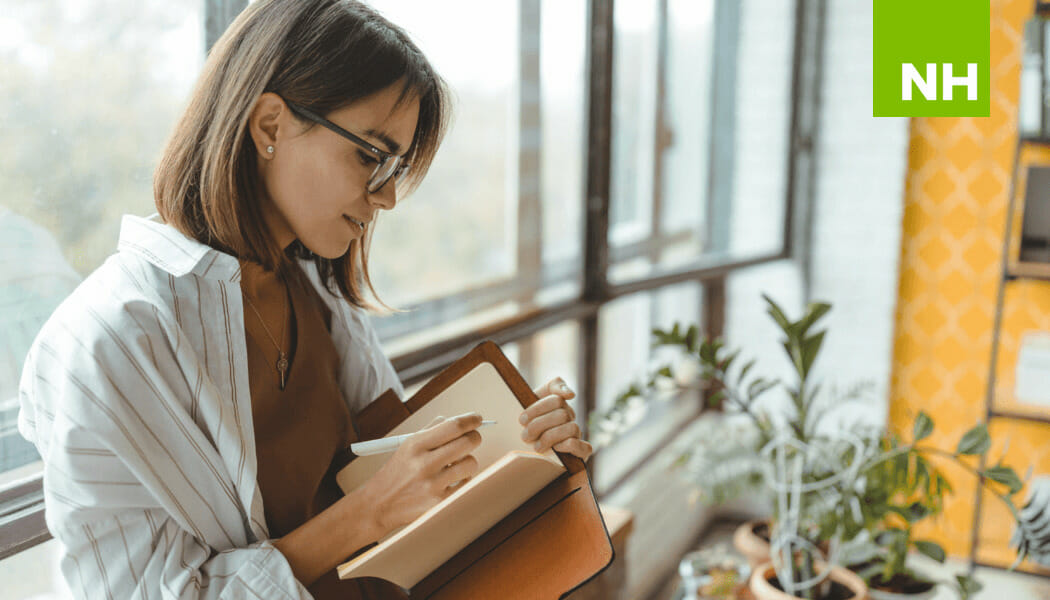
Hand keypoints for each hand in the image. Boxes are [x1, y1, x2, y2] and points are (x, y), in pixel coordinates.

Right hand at [360, 413, 482, 535]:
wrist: (379, 505)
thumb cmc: (396, 473)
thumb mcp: (406, 446)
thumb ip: (432, 430)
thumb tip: (459, 420)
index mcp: (415, 445)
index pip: (453, 426)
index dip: (471, 420)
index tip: (477, 419)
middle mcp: (424, 464)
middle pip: (467, 442)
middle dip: (474, 438)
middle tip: (472, 439)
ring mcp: (433, 485)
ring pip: (471, 463)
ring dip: (468, 461)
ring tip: (456, 464)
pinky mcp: (439, 503)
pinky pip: (467, 483)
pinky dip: (463, 479)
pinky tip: (452, 479)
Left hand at [520, 377, 592, 460]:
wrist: (526, 453)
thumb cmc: (528, 428)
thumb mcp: (529, 407)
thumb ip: (549, 389)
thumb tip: (571, 393)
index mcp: (557, 404)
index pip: (555, 398)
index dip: (538, 408)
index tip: (522, 419)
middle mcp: (569, 416)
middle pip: (561, 414)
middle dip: (539, 425)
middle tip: (525, 435)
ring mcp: (577, 433)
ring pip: (572, 428)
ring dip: (551, 437)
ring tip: (537, 446)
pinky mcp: (582, 451)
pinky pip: (584, 447)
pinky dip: (568, 446)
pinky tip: (555, 448)